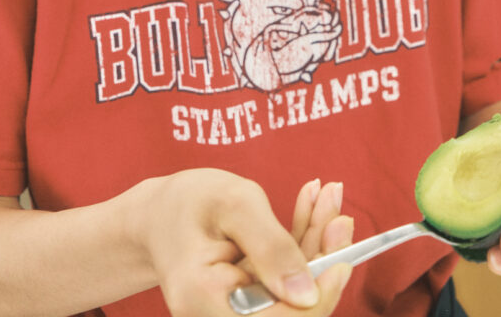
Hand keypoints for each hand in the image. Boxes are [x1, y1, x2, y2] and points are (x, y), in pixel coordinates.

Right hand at [144, 168, 351, 316]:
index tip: (344, 258)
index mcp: (205, 303)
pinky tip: (312, 201)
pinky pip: (285, 276)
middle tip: (341, 214)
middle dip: (324, 259)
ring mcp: (237, 311)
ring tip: (330, 195)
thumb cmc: (186, 201)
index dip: (319, 295)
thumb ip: (269, 244)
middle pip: (292, 306)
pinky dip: (302, 239)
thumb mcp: (230, 203)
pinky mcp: (251, 297)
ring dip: (318, 242)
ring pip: (294, 288)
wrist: (157, 213)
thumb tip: (309, 294)